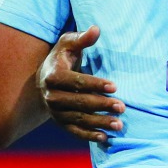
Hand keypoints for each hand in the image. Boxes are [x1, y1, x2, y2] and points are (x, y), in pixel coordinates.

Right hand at [37, 26, 124, 143]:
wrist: (45, 76)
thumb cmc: (63, 56)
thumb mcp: (69, 43)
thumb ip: (82, 38)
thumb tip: (96, 29)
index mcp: (52, 76)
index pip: (76, 82)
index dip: (95, 84)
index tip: (115, 86)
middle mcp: (51, 96)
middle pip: (78, 103)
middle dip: (101, 105)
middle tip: (122, 107)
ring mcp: (55, 112)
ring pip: (78, 119)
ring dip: (99, 123)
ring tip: (119, 124)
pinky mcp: (60, 122)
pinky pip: (74, 131)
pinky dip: (88, 135)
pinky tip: (105, 138)